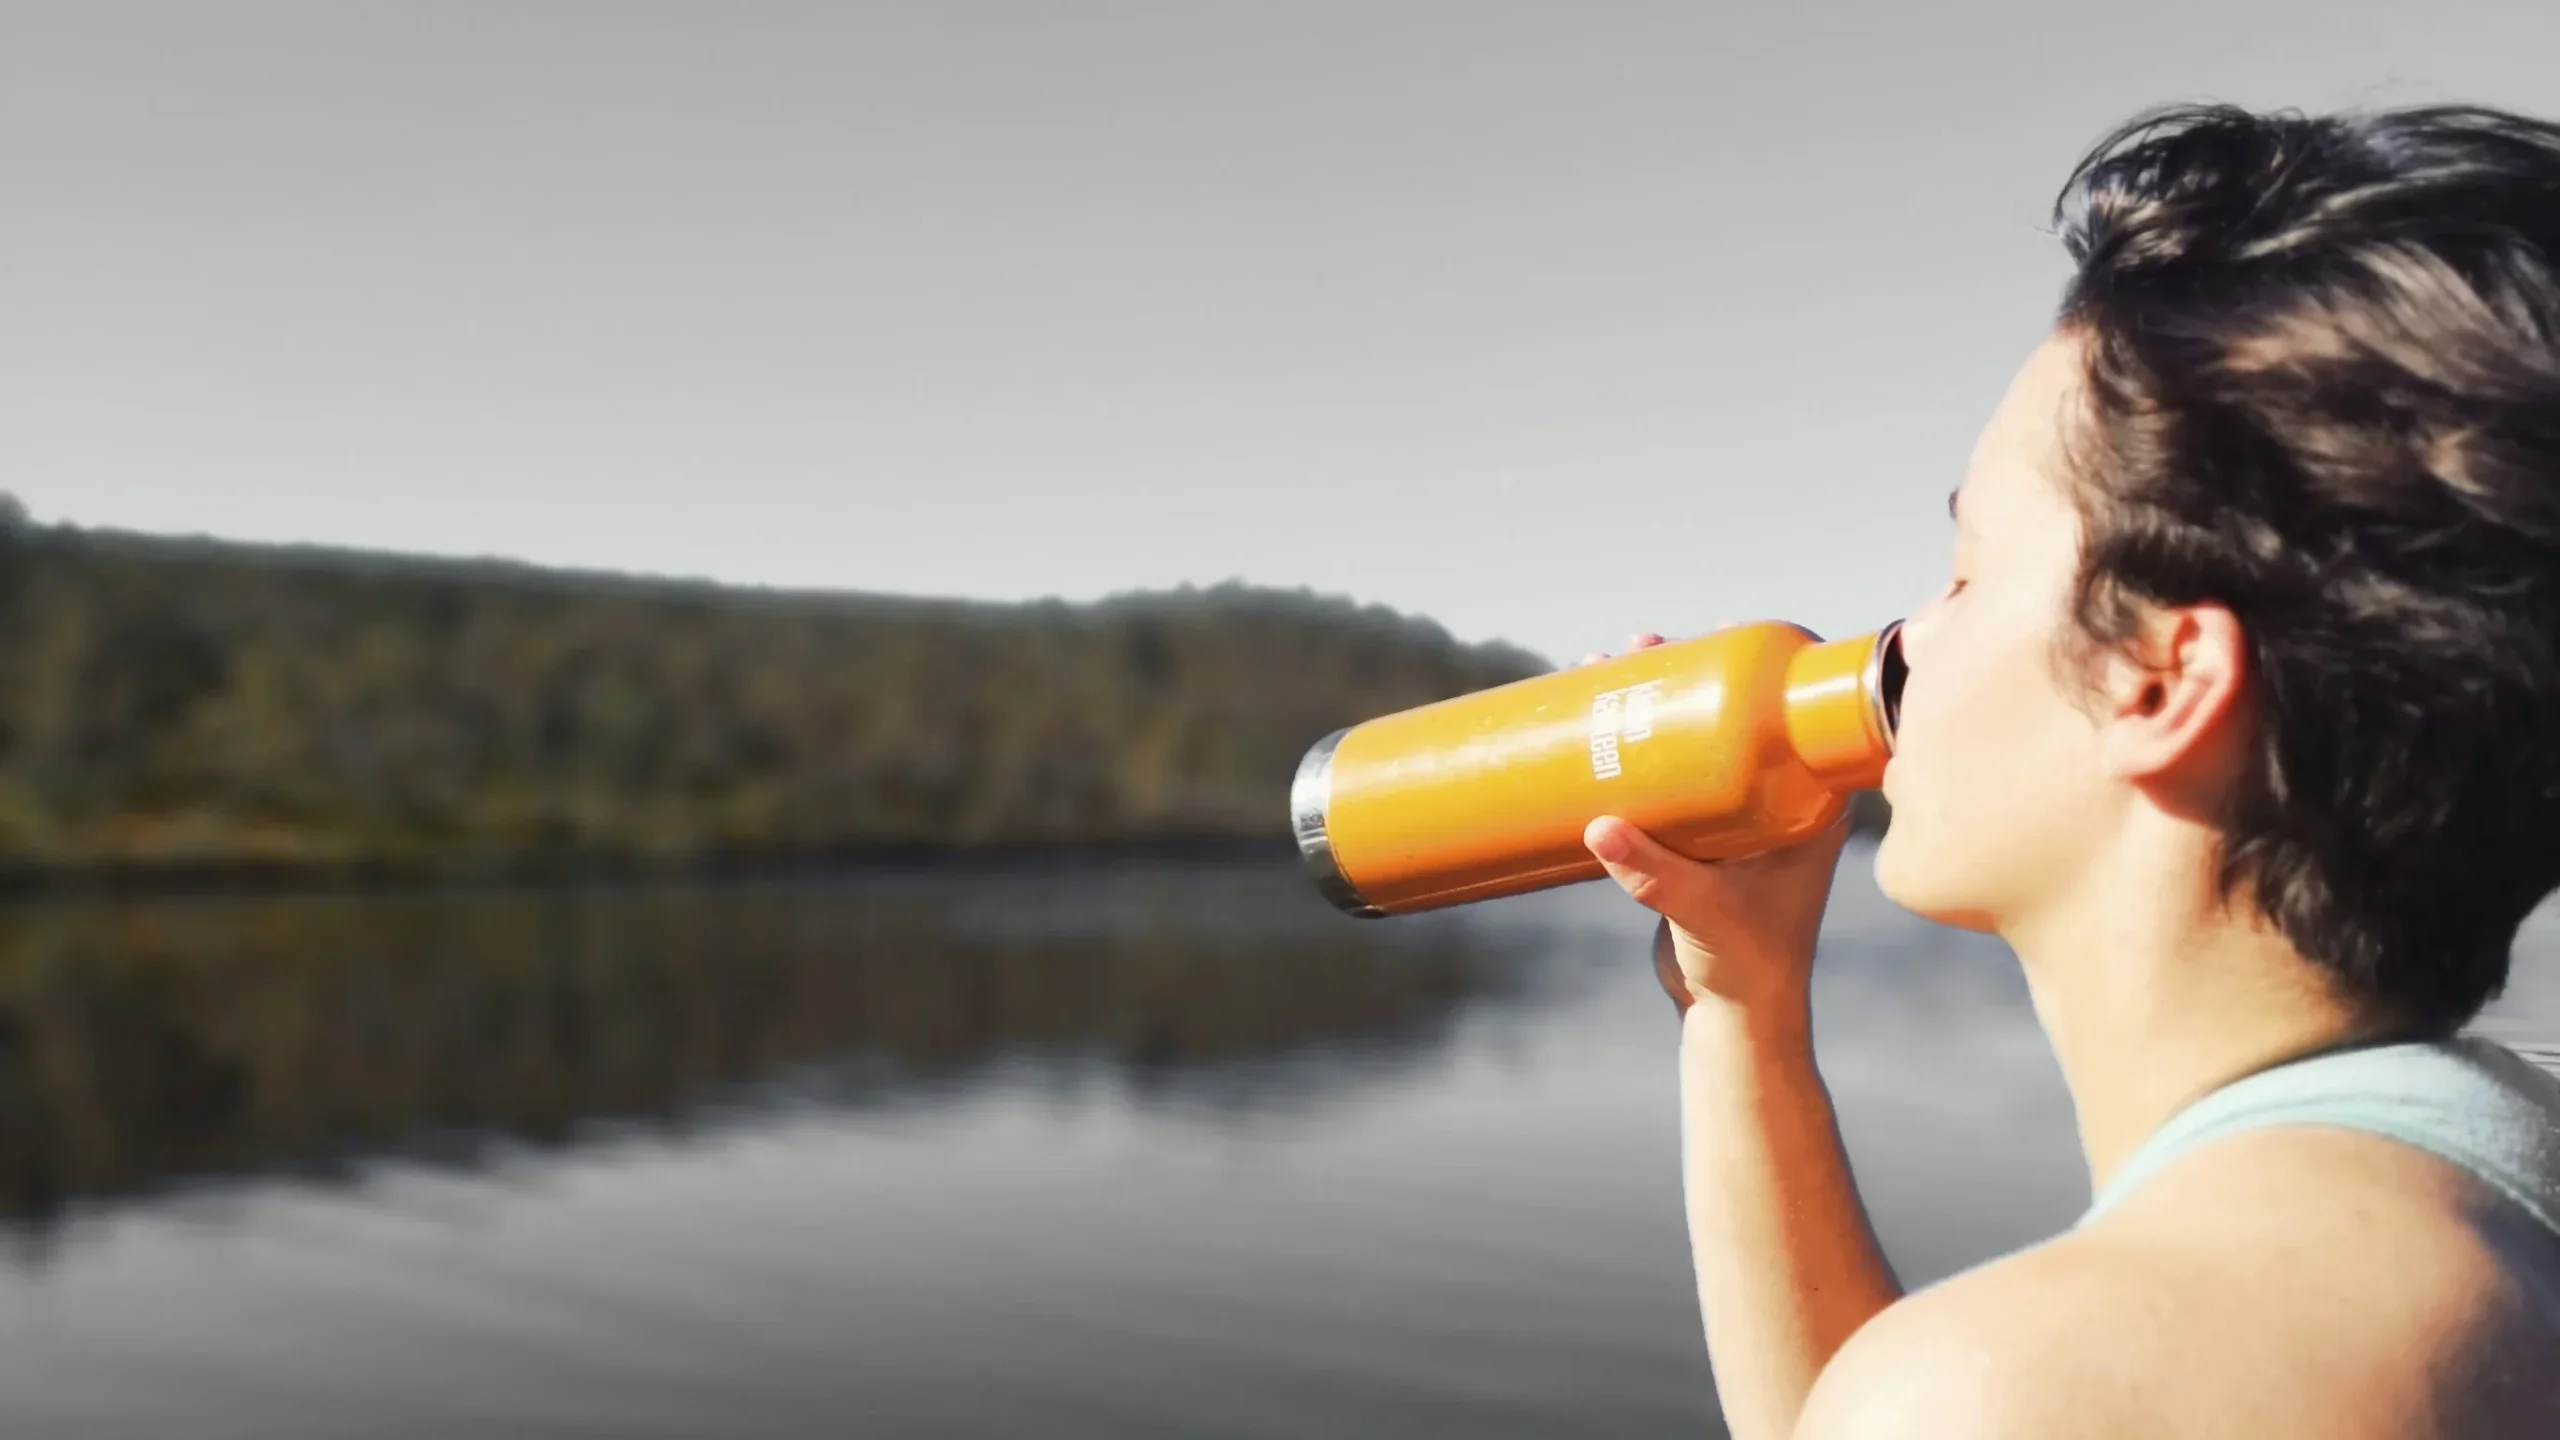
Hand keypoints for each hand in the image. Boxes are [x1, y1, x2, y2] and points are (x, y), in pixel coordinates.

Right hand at [1576, 630, 1853, 1017]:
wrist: (1737, 1017)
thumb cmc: (1748, 965)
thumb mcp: (1702, 911)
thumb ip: (1654, 874)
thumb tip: (1596, 828)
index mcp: (1809, 805)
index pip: (1789, 714)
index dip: (1753, 668)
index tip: (1709, 635)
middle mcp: (1778, 801)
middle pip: (1734, 715)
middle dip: (1683, 674)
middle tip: (1637, 646)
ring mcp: (1739, 817)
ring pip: (1700, 741)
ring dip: (1656, 704)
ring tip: (1605, 669)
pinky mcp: (1701, 838)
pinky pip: (1673, 777)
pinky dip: (1641, 748)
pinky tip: (1600, 725)